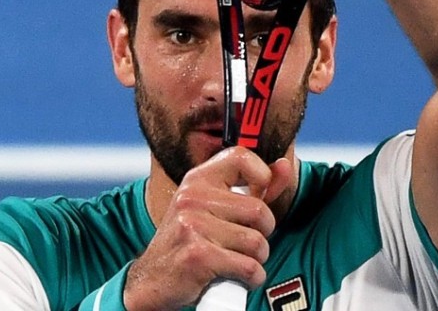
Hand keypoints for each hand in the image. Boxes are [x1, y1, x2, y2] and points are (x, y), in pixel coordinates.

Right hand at [122, 147, 292, 310]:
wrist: (152, 281)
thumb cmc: (190, 242)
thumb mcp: (214, 208)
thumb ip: (253, 188)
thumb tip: (285, 166)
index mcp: (197, 179)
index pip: (241, 156)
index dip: (262, 176)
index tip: (259, 198)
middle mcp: (192, 197)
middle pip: (258, 210)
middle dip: (263, 233)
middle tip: (246, 242)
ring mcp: (193, 225)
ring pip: (257, 243)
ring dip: (257, 259)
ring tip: (239, 260)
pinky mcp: (198, 256)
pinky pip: (249, 268)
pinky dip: (252, 278)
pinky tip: (238, 277)